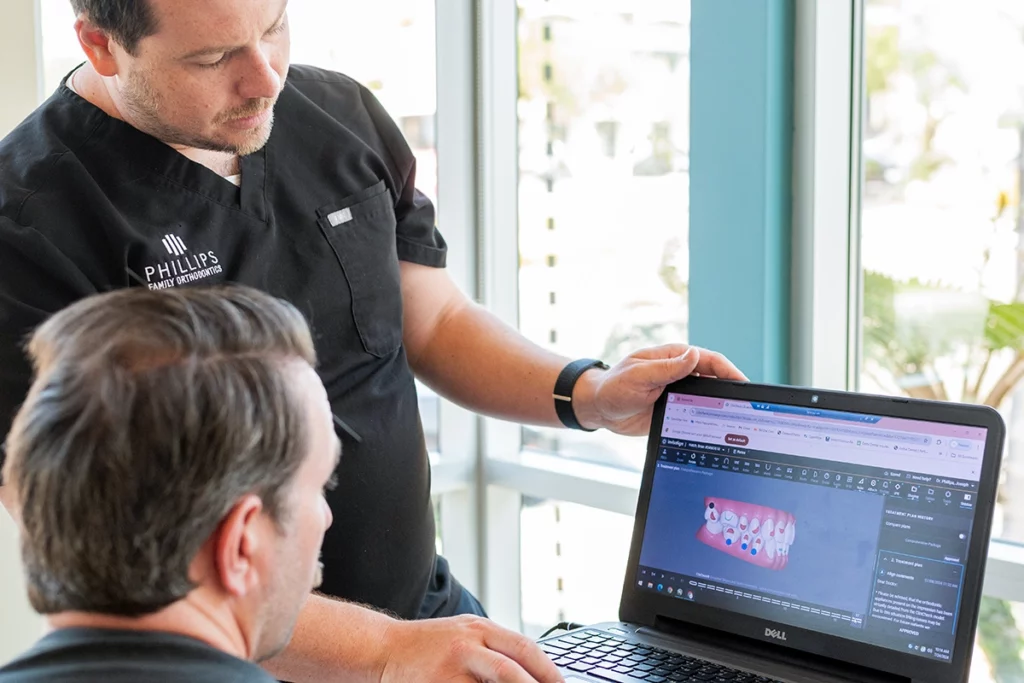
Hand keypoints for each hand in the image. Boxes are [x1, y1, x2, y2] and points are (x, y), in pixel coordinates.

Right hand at [379, 615, 563, 682]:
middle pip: (510, 671)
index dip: (548, 670)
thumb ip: (495, 647)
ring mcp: (449, 671)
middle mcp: (466, 646)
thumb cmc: (429, 645)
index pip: (524, 648)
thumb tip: (534, 670)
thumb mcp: (465, 633)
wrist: (383, 649)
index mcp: (479, 629)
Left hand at [575, 344, 745, 435]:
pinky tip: (721, 428)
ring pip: (710, 395)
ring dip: (725, 403)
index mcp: (673, 357)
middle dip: (733, 388)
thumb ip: (666, 368)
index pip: (709, 360)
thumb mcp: (638, 376)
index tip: (744, 383)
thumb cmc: (614, 387)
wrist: (600, 409)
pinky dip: (712, 417)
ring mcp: (680, 391)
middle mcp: (680, 373)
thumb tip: (694, 356)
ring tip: (741, 416)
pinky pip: (699, 412)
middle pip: (715, 378)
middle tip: (749, 404)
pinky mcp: (677, 409)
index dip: (729, 371)